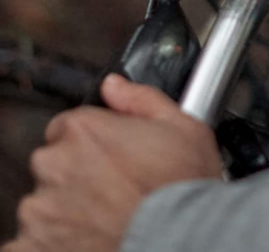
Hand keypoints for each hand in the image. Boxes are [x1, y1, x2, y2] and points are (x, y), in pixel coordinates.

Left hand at [3, 74, 222, 251]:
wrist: (181, 239)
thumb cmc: (182, 187)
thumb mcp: (183, 127)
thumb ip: (141, 99)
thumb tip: (115, 85)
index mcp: (85, 130)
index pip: (69, 126)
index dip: (92, 140)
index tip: (110, 156)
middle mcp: (56, 165)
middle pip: (54, 163)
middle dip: (77, 173)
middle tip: (113, 188)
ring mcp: (42, 210)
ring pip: (44, 204)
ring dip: (66, 210)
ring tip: (105, 219)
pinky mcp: (34, 248)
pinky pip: (31, 243)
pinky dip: (55, 243)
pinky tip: (89, 238)